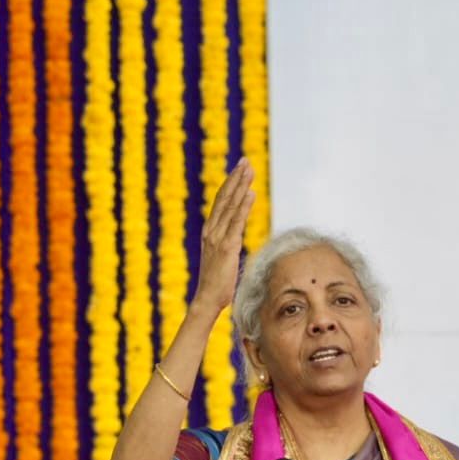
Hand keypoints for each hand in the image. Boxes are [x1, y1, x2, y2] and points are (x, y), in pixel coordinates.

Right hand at [192, 159, 254, 315]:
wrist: (207, 299)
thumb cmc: (217, 281)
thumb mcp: (221, 256)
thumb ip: (227, 241)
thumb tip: (236, 234)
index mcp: (210, 231)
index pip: (221, 201)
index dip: (230, 183)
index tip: (239, 168)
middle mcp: (211, 230)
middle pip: (225, 198)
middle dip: (236, 178)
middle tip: (246, 161)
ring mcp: (218, 238)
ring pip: (231, 206)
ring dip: (241, 186)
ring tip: (250, 170)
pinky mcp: (226, 247)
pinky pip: (236, 222)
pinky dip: (244, 206)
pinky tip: (251, 193)